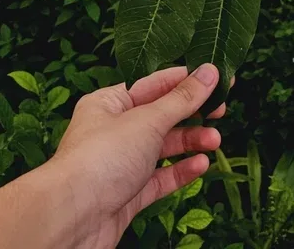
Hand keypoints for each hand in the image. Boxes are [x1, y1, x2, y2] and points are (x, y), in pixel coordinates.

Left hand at [49, 63, 224, 248]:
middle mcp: (114, 131)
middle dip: (191, 113)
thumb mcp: (147, 121)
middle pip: (160, 115)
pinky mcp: (127, 194)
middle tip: (221, 110)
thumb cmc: (99, 161)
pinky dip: (181, 171)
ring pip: (163, 147)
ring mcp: (121, 164)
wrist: (72, 219)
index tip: (217, 76)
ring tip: (215, 141)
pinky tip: (200, 165)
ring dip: (190, 142)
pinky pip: (160, 178)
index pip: (154, 84)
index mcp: (109, 103)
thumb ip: (181, 99)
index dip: (186, 79)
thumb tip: (209, 72)